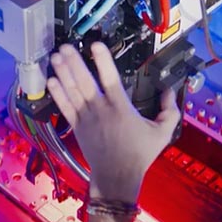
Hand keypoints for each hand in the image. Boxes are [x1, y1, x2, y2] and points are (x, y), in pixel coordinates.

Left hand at [46, 42, 179, 200]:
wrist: (117, 176)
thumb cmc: (140, 154)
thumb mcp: (163, 133)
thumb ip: (169, 111)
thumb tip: (170, 91)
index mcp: (121, 108)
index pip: (111, 79)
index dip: (103, 61)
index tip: (95, 45)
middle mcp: (101, 110)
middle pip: (85, 82)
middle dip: (74, 63)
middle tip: (65, 46)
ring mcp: (87, 118)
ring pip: (72, 92)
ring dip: (63, 73)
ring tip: (55, 57)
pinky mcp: (77, 127)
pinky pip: (65, 107)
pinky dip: (58, 94)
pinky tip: (51, 81)